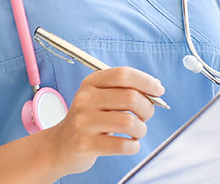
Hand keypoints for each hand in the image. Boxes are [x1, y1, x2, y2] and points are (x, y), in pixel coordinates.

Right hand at [44, 67, 163, 175]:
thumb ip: (124, 90)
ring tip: (137, 132)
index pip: (123, 75)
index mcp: (91, 83)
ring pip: (129, 122)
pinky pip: (122, 145)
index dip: (145, 81)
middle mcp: (85, 99)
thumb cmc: (89, 120)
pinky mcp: (85, 144)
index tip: (158, 90)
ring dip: (141, 129)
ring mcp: (83, 122)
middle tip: (145, 116)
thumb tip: (156, 86)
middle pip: (130, 97)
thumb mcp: (100, 97)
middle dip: (147, 108)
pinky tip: (130, 144)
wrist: (60, 145)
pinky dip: (133, 146)